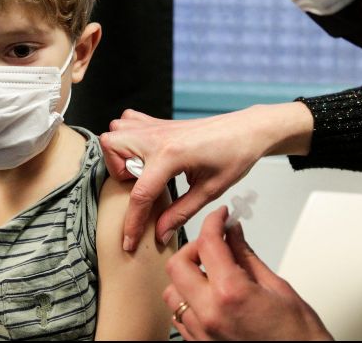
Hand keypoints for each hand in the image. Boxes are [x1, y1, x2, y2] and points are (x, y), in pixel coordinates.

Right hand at [99, 103, 312, 250]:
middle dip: (117, 172)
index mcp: (171, 155)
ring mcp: (158, 126)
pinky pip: (129, 121)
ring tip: (139, 169)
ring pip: (115, 132)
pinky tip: (143, 153)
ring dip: (119, 153)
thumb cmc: (236, 154)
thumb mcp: (210, 190)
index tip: (129, 240)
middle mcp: (158, 137)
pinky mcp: (161, 123)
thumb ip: (181, 212)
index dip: (132, 223)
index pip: (140, 194)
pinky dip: (128, 136)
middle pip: (112, 148)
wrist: (249, 130)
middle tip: (137, 186)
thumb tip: (160, 232)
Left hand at [162, 206, 332, 340]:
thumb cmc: (297, 336)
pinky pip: (179, 317)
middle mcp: (209, 315)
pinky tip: (207, 296)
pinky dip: (188, 301)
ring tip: (211, 272)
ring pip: (172, 292)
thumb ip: (247, 256)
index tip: (220, 217)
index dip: (213, 222)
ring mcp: (201, 333)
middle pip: (178, 265)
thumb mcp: (277, 286)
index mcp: (230, 294)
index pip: (207, 243)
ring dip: (187, 276)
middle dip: (194, 247)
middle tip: (214, 244)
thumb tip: (233, 233)